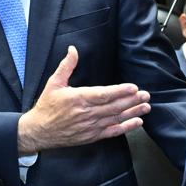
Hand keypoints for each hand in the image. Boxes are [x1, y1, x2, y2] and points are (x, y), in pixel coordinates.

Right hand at [17, 46, 149, 153]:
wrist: (39, 131)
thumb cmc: (46, 107)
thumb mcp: (54, 83)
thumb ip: (66, 66)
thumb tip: (73, 50)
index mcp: (78, 98)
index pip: (104, 95)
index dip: (120, 91)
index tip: (133, 87)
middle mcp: (87, 114)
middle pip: (114, 107)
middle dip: (132, 100)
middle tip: (146, 94)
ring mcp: (90, 126)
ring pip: (116, 118)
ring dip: (133, 112)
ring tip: (146, 106)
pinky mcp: (92, 136)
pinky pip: (112, 132)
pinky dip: (126, 128)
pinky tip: (137, 122)